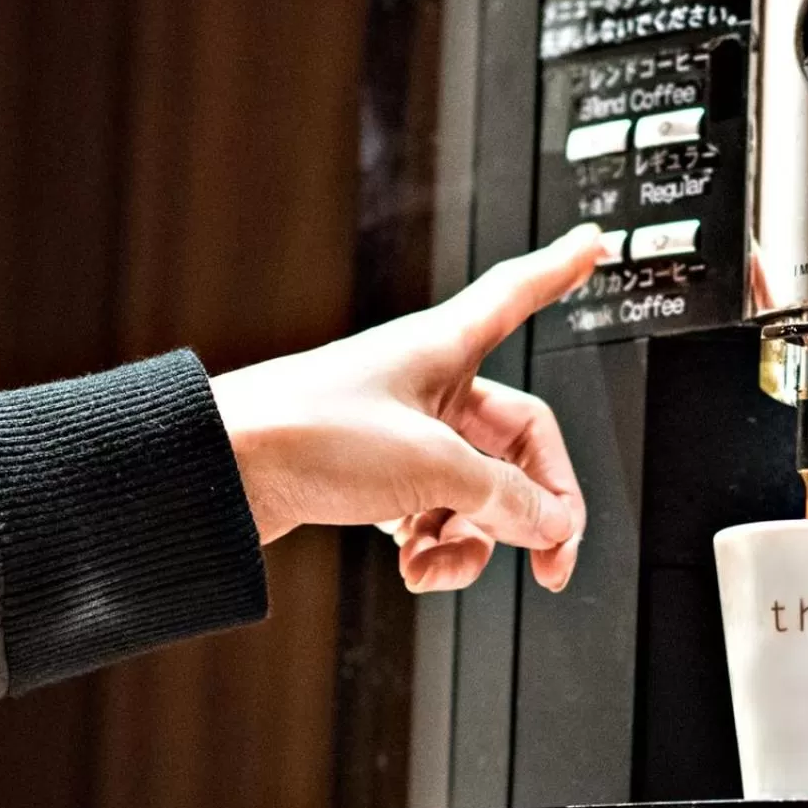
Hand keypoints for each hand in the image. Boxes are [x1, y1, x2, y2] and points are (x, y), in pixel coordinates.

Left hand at [211, 224, 602, 592]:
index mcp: (447, 348)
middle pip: (518, 444)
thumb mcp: (428, 466)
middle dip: (537, 507)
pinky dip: (433, 548)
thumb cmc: (304, 432)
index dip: (559, 271)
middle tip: (552, 561)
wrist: (215, 472)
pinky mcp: (376, 476)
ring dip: (474, 541)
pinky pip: (436, 514)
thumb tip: (551, 525)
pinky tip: (411, 565)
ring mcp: (406, 433)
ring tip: (439, 565)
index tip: (593, 243)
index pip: (519, 294)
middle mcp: (432, 387)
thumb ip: (504, 497)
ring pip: (479, 492)